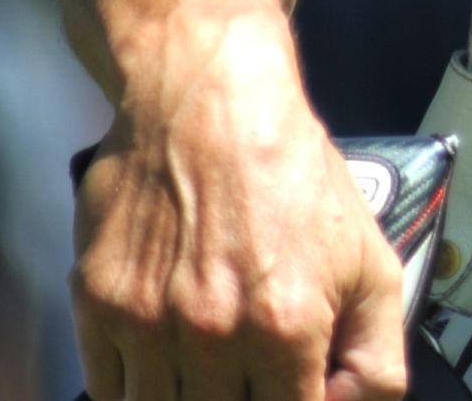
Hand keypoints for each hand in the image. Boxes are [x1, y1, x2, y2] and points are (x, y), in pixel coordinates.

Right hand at [69, 16, 412, 400]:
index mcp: (288, 326)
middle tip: (249, 377)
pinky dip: (136, 389)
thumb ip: (376, 356)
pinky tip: (165, 359)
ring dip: (187, 399)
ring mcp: (146, 323)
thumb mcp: (371, 260)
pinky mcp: (96, 304)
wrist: (207, 100)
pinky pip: (108, 390)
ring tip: (209, 369)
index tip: (290, 389)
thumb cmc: (293, 175)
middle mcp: (213, 333)